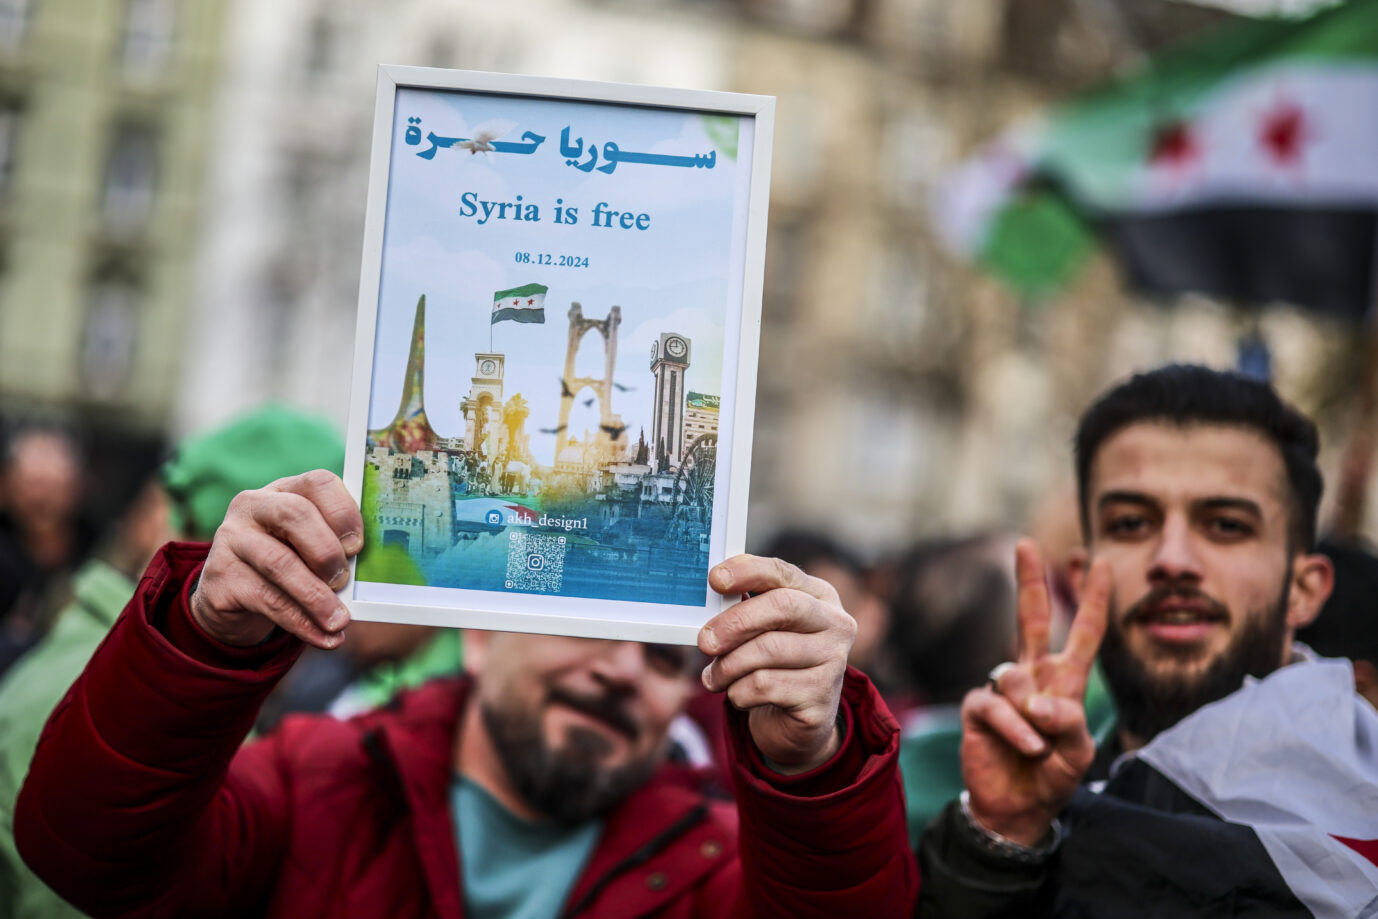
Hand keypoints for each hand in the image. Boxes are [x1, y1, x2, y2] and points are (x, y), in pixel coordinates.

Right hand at [190, 470, 364, 648]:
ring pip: (280, 563)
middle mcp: (253, 506)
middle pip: (295, 514)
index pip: (318, 482)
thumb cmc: (287, 564)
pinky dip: (301, 622)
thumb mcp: (309, 549)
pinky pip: (267, 600)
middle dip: (326, 551)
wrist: (231, 597)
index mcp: (286, 490)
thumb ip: (336, 549)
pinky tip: (324, 637)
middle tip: (344, 581)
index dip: (343, 511)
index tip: (358, 545)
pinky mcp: (220, 578)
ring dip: (317, 597)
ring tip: (340, 621)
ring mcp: (231, 539)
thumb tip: (370, 574)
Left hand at [698, 555, 856, 773]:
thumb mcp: (763, 630)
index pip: (783, 573)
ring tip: (714, 677)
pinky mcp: (821, 698)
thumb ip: (745, 608)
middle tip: (704, 641)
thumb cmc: (773, 664)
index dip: (748, 572)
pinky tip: (739, 695)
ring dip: (728, 666)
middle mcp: (835, 624)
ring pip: (767, 651)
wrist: (795, 721)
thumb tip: (711, 595)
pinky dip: (738, 692)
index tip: (715, 579)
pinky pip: (764, 686)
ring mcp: (834, 662)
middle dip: (735, 622)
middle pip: (782, 607)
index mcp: (820, 596)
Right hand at [959, 539, 1110, 845]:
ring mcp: (1004, 690)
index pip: (1083, 631)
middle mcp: (1034, 676)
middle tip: (1026, 544)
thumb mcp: (1079, 753)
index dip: (1091, 597)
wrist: (1017, 808)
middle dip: (1031, 581)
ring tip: (1041, 746)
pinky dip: (1015, 728)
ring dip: (1032, 712)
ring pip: (1014, 674)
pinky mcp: (979, 708)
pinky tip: (1028, 747)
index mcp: (1066, 680)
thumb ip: (1069, 723)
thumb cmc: (1052, 776)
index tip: (1096, 561)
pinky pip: (996, 705)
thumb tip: (1040, 702)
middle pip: (1031, 619)